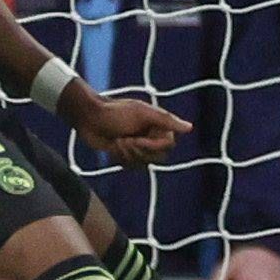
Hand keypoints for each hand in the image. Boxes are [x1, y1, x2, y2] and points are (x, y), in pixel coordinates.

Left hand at [73, 89, 188, 164]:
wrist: (89, 118)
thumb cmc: (115, 112)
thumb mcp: (142, 113)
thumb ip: (166, 121)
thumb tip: (190, 128)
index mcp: (158, 125)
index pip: (168, 145)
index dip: (152, 145)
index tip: (137, 138)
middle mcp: (151, 136)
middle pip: (157, 157)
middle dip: (138, 150)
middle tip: (124, 139)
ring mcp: (138, 146)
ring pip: (143, 163)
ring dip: (126, 154)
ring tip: (116, 141)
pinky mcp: (125, 155)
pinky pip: (130, 166)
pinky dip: (120, 158)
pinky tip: (112, 147)